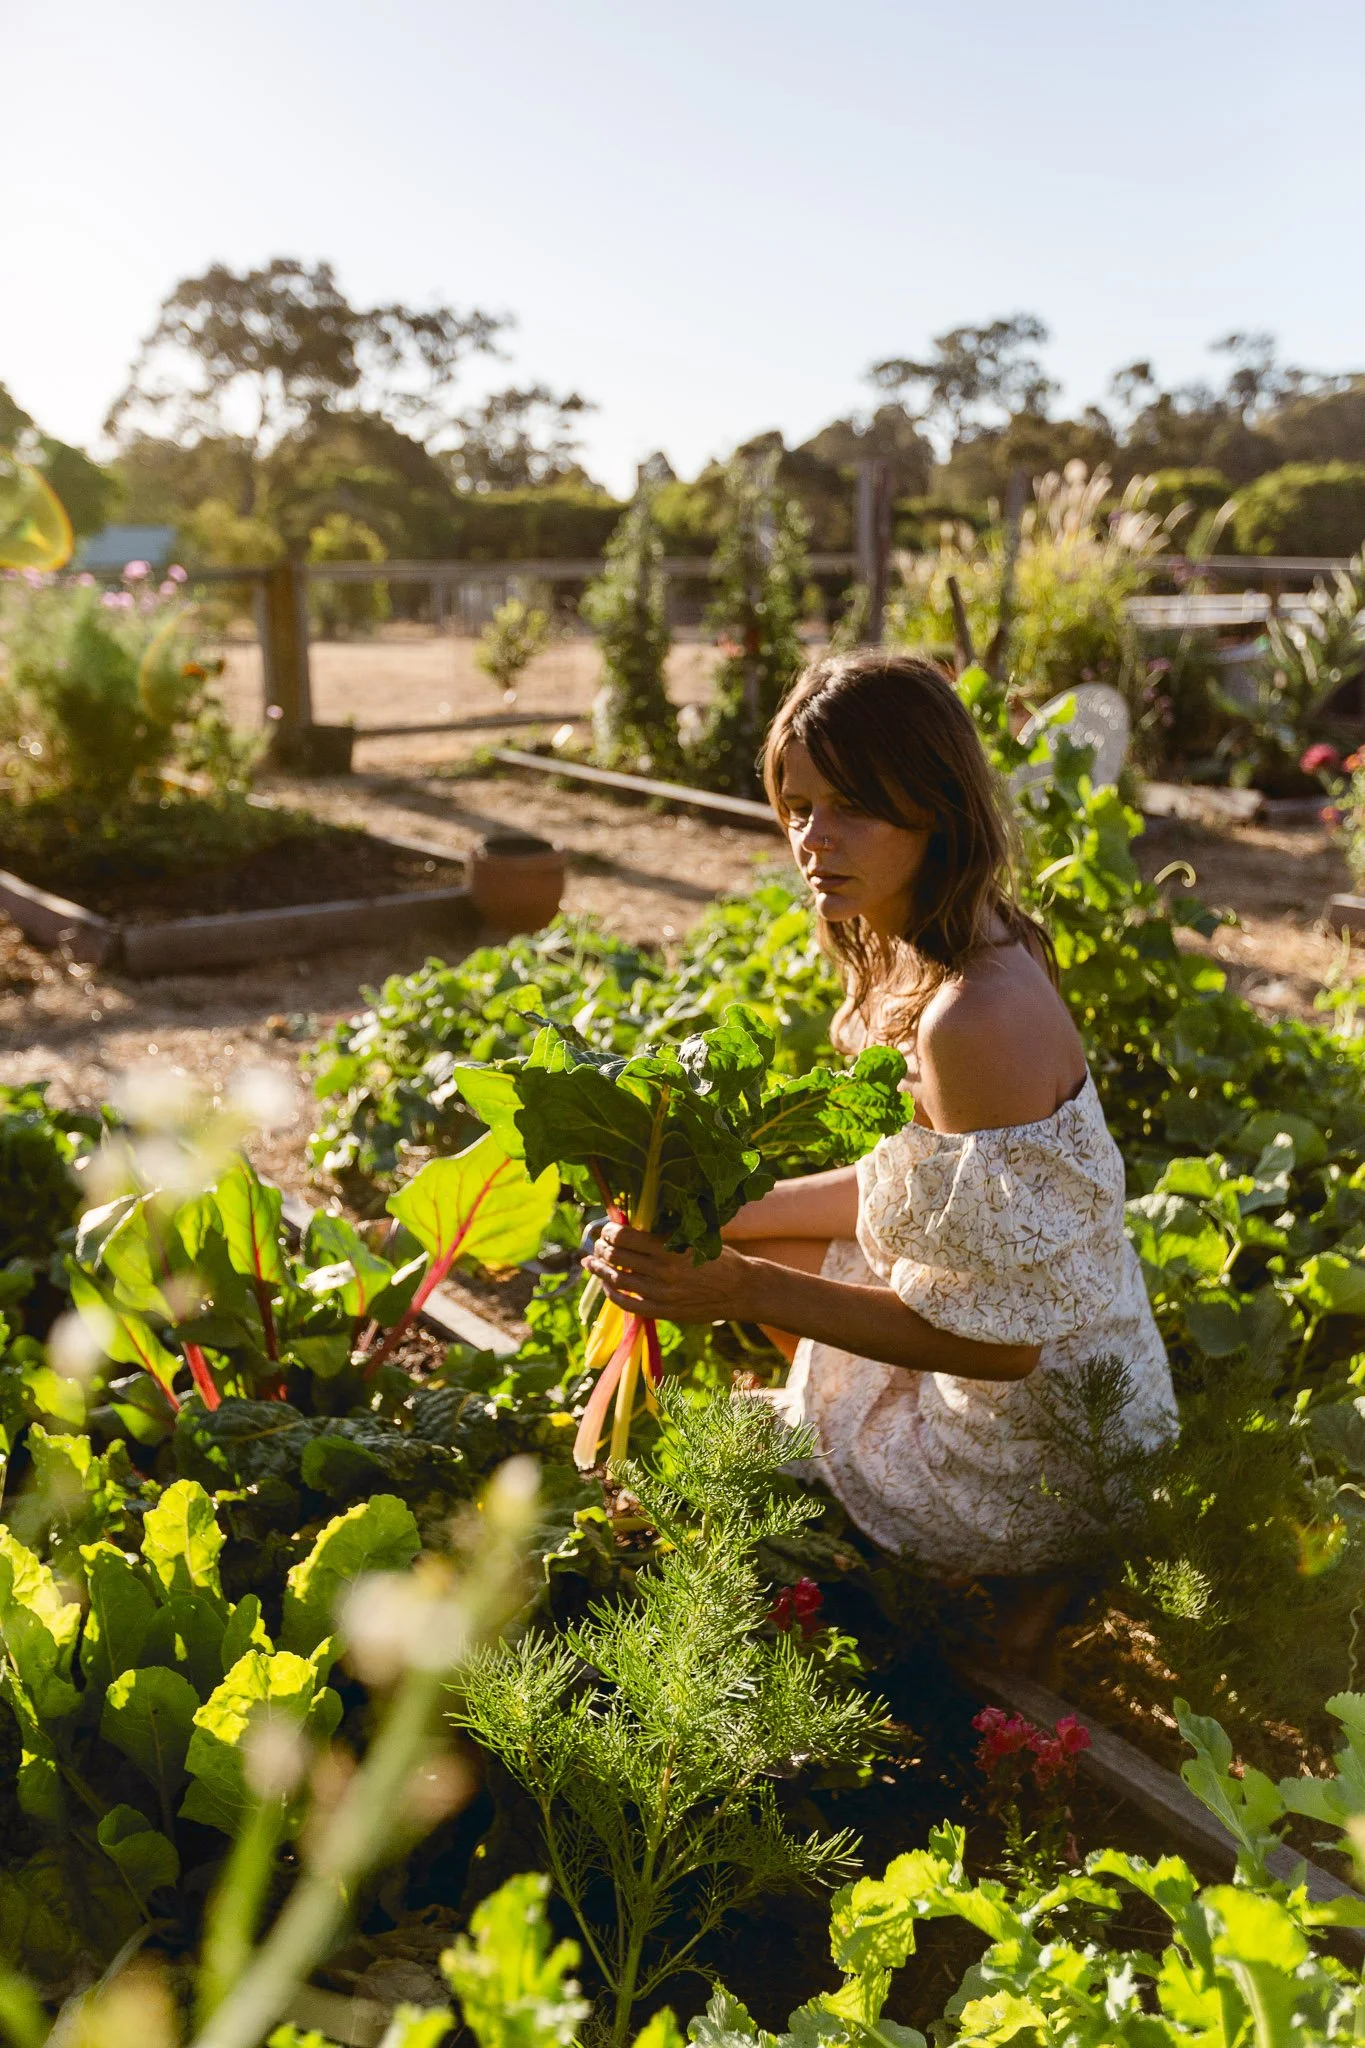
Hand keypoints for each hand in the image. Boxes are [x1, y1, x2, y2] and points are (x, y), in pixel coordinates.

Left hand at [584, 1222, 751, 1324]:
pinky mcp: (664, 1312)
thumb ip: (665, 1233)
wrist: (742, 1290)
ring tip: (592, 1262)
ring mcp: (662, 1295)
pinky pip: (627, 1304)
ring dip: (600, 1270)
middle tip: (598, 1243)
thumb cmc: (720, 1257)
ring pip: (618, 1280)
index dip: (609, 1231)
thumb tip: (631, 1223)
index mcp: (671, 1249)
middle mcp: (664, 1272)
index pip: (625, 1237)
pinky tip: (607, 1285)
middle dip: (601, 1248)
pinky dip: (612, 1293)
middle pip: (616, 1258)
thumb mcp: (696, 1237)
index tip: (606, 1228)